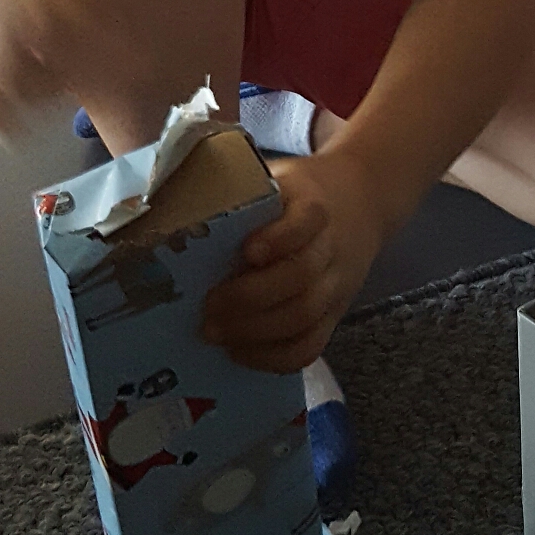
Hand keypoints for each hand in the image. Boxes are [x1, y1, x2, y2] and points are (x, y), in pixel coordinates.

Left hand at [200, 146, 385, 372]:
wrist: (360, 203)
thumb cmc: (299, 193)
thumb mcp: (278, 177)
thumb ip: (241, 188)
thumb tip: (173, 200)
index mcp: (315, 206)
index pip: (306, 222)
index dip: (279, 238)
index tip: (247, 250)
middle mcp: (331, 248)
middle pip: (301, 278)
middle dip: (250, 298)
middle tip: (207, 307)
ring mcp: (336, 286)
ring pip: (305, 317)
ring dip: (256, 332)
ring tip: (214, 333)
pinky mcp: (334, 315)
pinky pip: (311, 346)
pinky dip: (274, 357)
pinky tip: (239, 352)